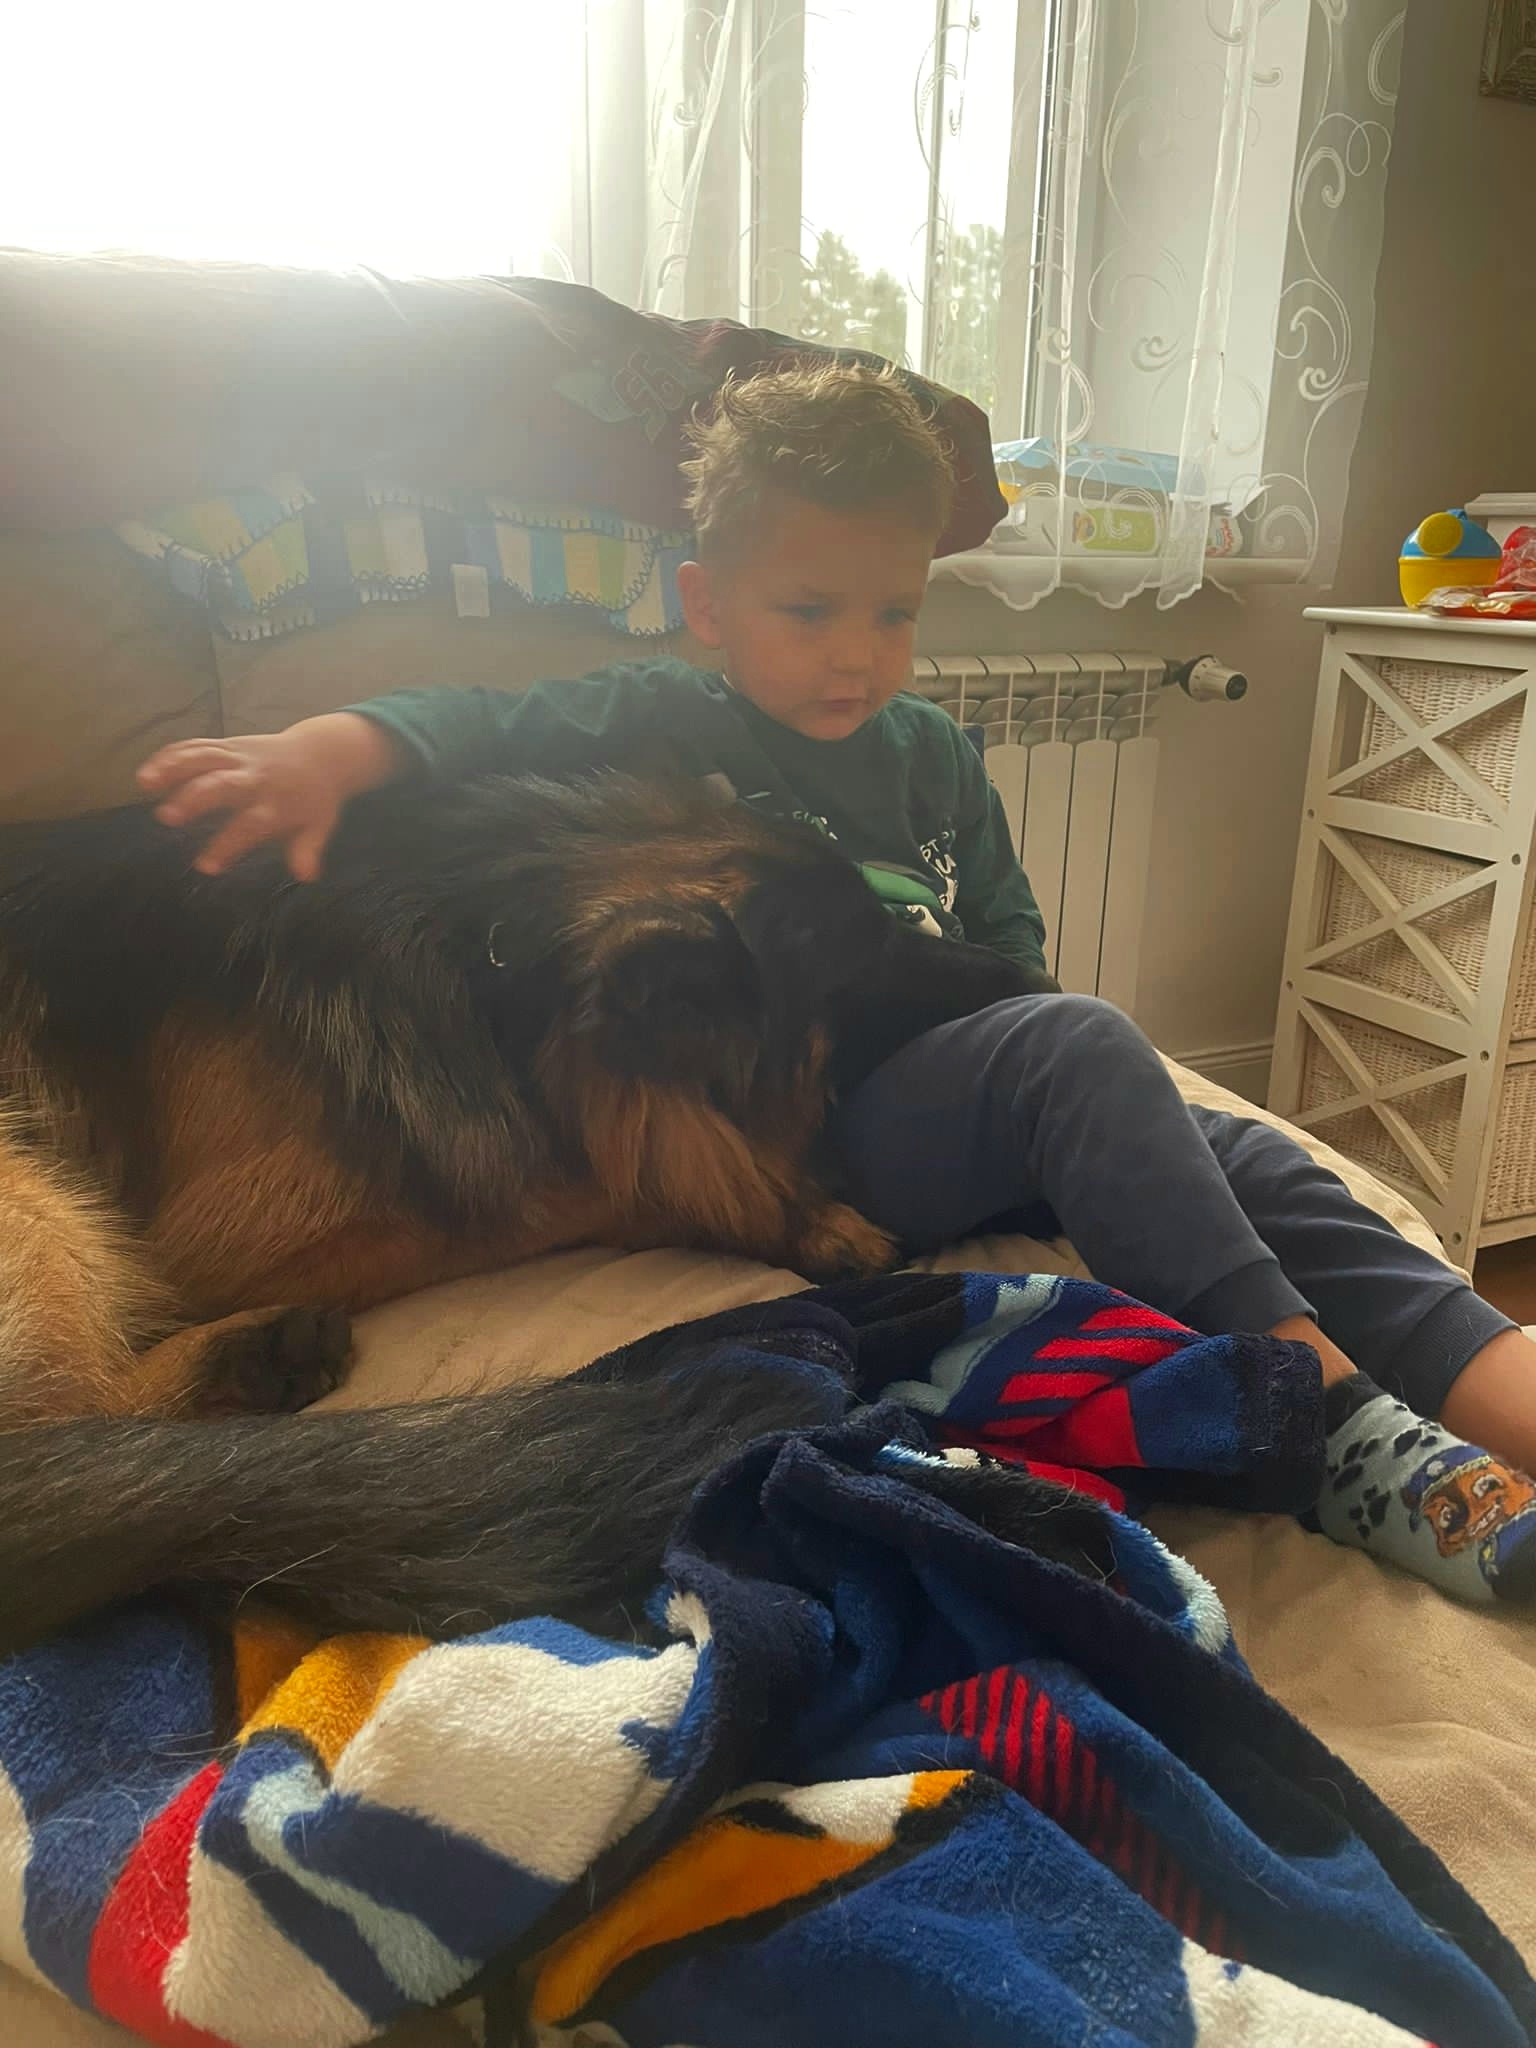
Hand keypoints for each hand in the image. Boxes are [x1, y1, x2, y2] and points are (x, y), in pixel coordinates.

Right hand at [136, 713, 404, 879]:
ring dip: (173, 767)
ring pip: (204, 757)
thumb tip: (306, 876)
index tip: (205, 867)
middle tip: (167, 818)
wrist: (321, 753)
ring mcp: (238, 757)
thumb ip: (308, 849)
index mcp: (278, 802)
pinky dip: (171, 755)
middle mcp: (255, 777)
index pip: (251, 824)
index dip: (228, 844)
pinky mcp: (226, 744)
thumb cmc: (314, 799)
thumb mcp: (319, 825)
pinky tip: (147, 772)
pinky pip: (196, 745)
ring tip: (145, 782)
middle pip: (222, 784)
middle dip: (194, 798)